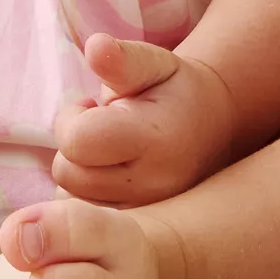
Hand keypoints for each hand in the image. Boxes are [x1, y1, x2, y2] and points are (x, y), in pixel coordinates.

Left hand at [50, 34, 237, 206]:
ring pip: (71, 201)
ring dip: (78, 174)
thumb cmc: (173, 89)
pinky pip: (85, 220)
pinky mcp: (139, 232)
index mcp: (153, 139)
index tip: (90, 107)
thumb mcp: (154, 64)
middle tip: (100, 129)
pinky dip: (86, 198)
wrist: (212, 130)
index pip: (77, 141)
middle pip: (68, 174)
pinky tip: (107, 177)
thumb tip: (95, 46)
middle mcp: (151, 185)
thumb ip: (122, 59)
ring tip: (106, 153)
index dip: (72, 119)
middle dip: (72, 147)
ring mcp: (146, 214)